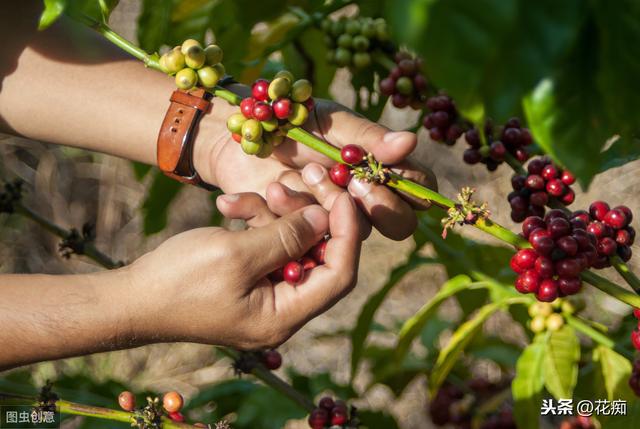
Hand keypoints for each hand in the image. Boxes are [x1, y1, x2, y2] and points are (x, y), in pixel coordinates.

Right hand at [126, 189, 360, 349]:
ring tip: (236, 200)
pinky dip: (252, 222)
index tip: (341, 194)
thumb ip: (287, 236)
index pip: (339, 274)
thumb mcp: (236, 254)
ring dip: (270, 213)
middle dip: (305, 214)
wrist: (130, 298)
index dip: (346, 232)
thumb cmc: (178, 281)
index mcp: (284, 316)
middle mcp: (281, 310)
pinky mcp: (249, 278)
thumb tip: (326, 218)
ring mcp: (265, 294)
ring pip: (290, 243)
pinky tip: (227, 206)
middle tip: (296, 178)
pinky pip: (266, 244)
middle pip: (318, 255)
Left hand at [196, 96, 436, 240]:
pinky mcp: (300, 235)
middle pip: (397, 224)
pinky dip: (268, 214)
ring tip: (277, 182)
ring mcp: (335, 221)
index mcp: (381, 171)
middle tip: (332, 178)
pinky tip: (248, 197)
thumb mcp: (330, 121)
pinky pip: (297, 238)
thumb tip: (410, 141)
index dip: (408, 191)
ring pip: (345, 232)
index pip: (419, 191)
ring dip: (308, 207)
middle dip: (367, 205)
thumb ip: (366, 136)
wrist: (243, 135)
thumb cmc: (294, 120)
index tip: (369, 176)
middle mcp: (365, 202)